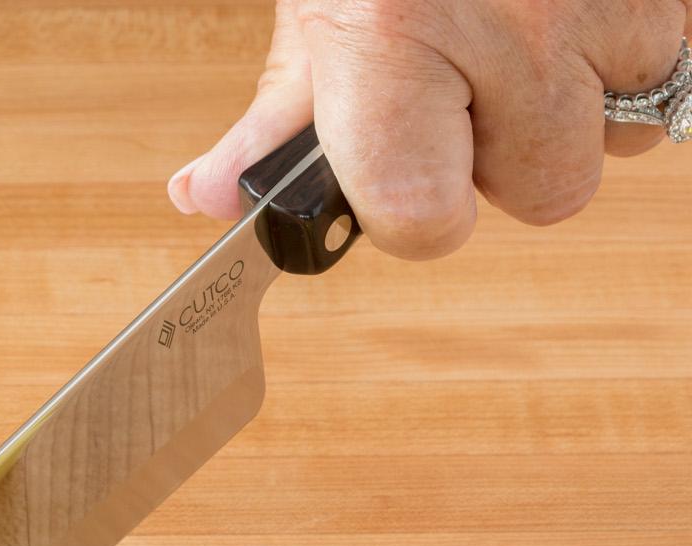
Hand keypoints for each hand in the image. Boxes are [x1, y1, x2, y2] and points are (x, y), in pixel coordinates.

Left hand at [168, 0, 689, 257]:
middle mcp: (514, 28)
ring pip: (617, 138)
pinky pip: (666, 75)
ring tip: (523, 32)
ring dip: (574, 107)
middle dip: (506, 158)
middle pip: (544, 192)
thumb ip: (275, 113)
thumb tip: (205, 198)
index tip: (407, 184)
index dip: (418, 216)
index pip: (422, 219)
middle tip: (471, 82)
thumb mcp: (322, 3)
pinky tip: (572, 10)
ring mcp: (608, 5)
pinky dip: (623, 58)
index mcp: (395, 40)